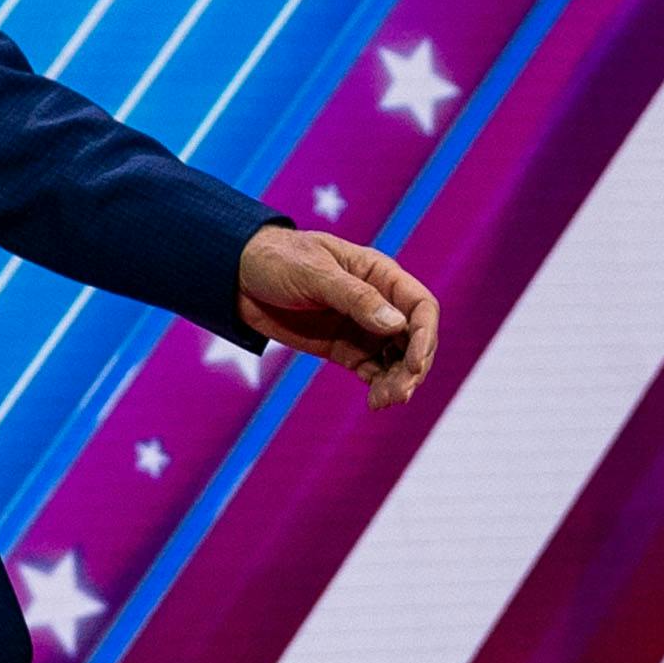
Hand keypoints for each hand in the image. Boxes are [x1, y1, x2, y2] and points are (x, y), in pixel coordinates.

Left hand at [238, 224, 445, 406]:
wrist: (238, 277)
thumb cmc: (278, 261)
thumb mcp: (314, 273)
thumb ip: (355, 298)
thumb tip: (396, 324)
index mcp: (379, 275)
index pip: (420, 306)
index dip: (425, 335)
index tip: (415, 363)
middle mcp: (379, 303)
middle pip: (414, 338)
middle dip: (413, 366)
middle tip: (400, 392)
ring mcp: (363, 329)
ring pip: (396, 360)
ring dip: (398, 382)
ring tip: (384, 402)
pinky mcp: (345, 350)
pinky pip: (374, 371)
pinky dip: (379, 386)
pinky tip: (376, 402)